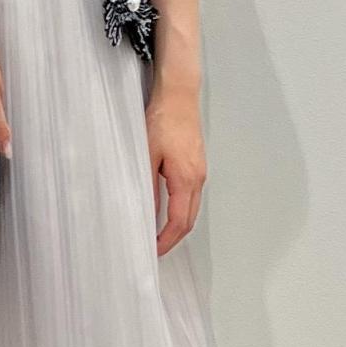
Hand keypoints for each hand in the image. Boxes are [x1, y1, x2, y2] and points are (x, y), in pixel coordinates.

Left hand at [145, 87, 205, 253]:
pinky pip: (192, 195)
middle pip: (190, 220)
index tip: (155, 250)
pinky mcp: (197, 165)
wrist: (180, 96)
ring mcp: (200, 172)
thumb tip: (145, 212)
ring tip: (159, 233)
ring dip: (179, 224)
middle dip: (174, 238)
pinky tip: (168, 209)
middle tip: (157, 248)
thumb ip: (147, 187)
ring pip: (192, 208)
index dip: (167, 240)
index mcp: (186, 179)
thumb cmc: (164, 120)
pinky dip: (182, 209)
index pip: (180, 221)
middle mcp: (198, 179)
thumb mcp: (148, 155)